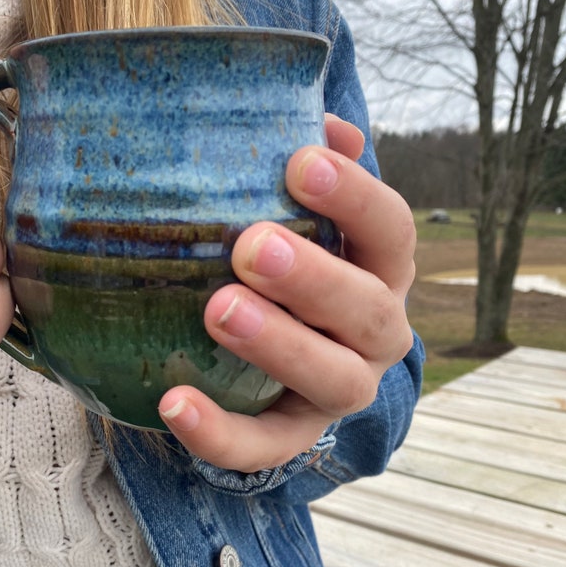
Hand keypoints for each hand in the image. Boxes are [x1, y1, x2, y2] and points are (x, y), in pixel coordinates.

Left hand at [158, 115, 415, 470]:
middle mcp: (376, 332)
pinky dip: (222, 433)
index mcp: (380, 269)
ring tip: (219, 310)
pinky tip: (174, 402)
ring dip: (281, 345)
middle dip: (314, 278)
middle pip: (369, 310)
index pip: (391, 229)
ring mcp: (340, 388)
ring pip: (334, 379)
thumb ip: (309, 166)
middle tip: (252, 247)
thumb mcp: (298, 212)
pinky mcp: (293, 434)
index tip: (298, 163)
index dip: (356, 197)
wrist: (274, 352)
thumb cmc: (284, 260)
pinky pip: (266, 447)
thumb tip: (320, 118)